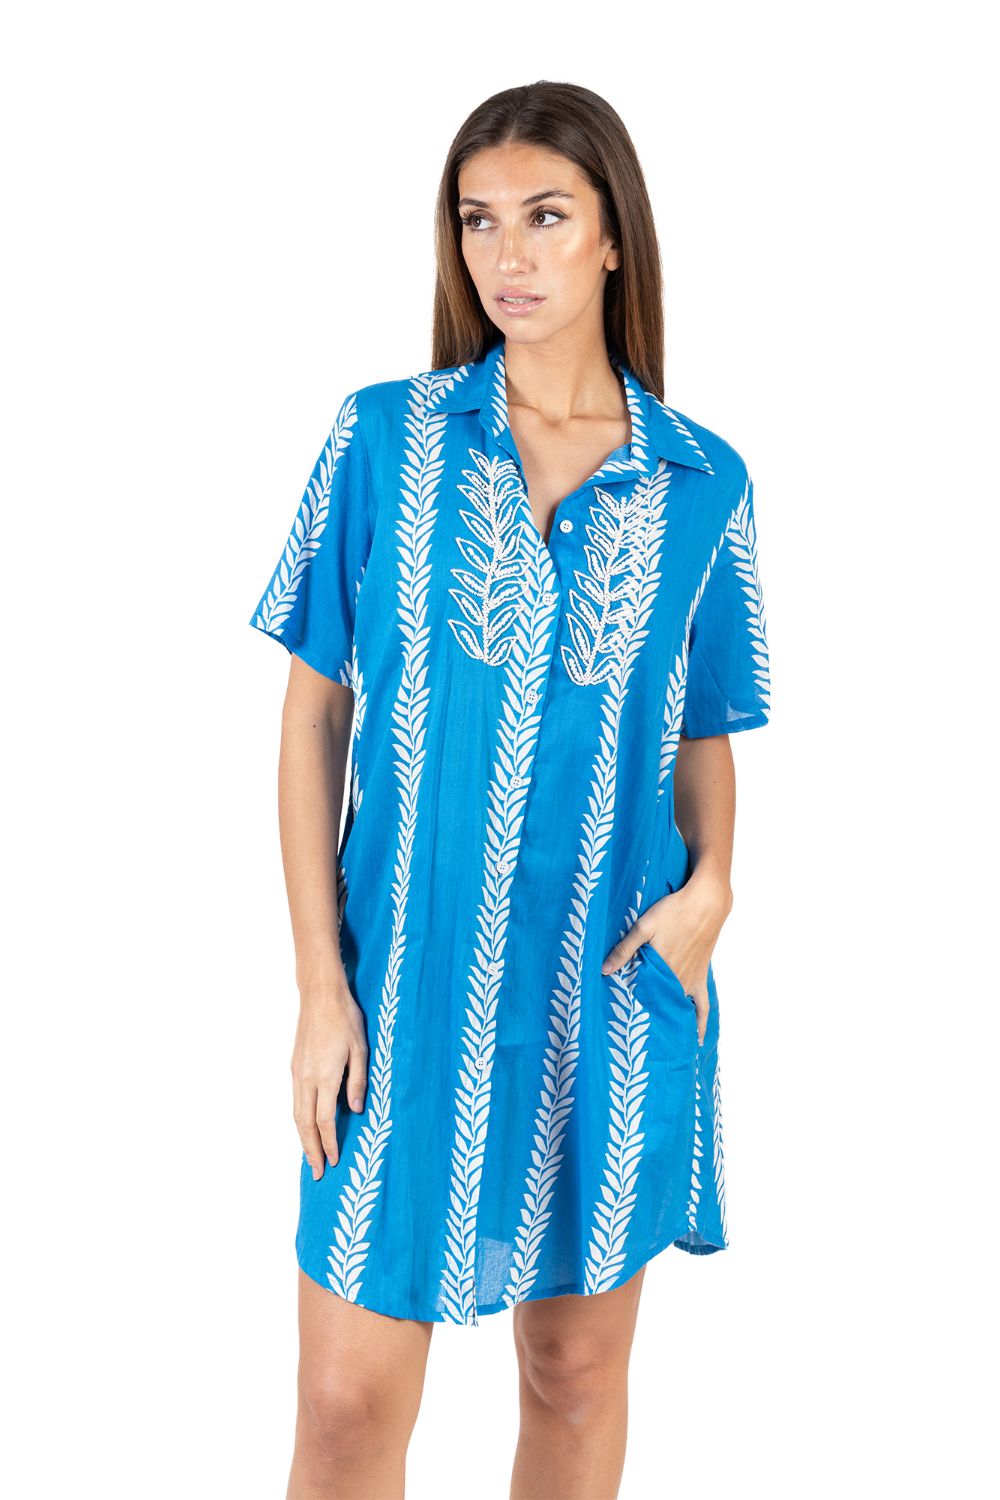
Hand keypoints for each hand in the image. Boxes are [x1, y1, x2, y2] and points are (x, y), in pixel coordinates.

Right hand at [291, 976, 368, 1178]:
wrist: (320, 995)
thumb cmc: (345, 1019)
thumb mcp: (361, 1050)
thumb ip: (358, 1083)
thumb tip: (356, 1111)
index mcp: (326, 1076)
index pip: (324, 1120)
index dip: (329, 1143)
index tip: (333, 1160)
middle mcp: (307, 1078)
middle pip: (304, 1124)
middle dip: (311, 1150)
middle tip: (316, 1172)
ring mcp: (297, 1072)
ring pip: (296, 1113)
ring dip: (302, 1137)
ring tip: (309, 1156)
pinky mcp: (294, 1066)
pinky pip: (295, 1100)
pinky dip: (299, 1120)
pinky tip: (305, 1126)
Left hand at [601, 874, 731, 1045]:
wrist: (707, 903)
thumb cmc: (674, 911)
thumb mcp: (644, 926)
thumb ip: (624, 949)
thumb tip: (605, 970)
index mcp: (660, 970)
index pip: (641, 997)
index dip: (628, 1011)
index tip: (617, 1028)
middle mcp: (677, 980)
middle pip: (658, 1005)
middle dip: (647, 1022)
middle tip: (635, 1044)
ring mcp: (691, 980)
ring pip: (678, 1009)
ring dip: (670, 1025)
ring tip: (662, 1045)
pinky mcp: (701, 976)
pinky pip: (703, 1006)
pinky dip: (700, 1022)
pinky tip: (698, 1037)